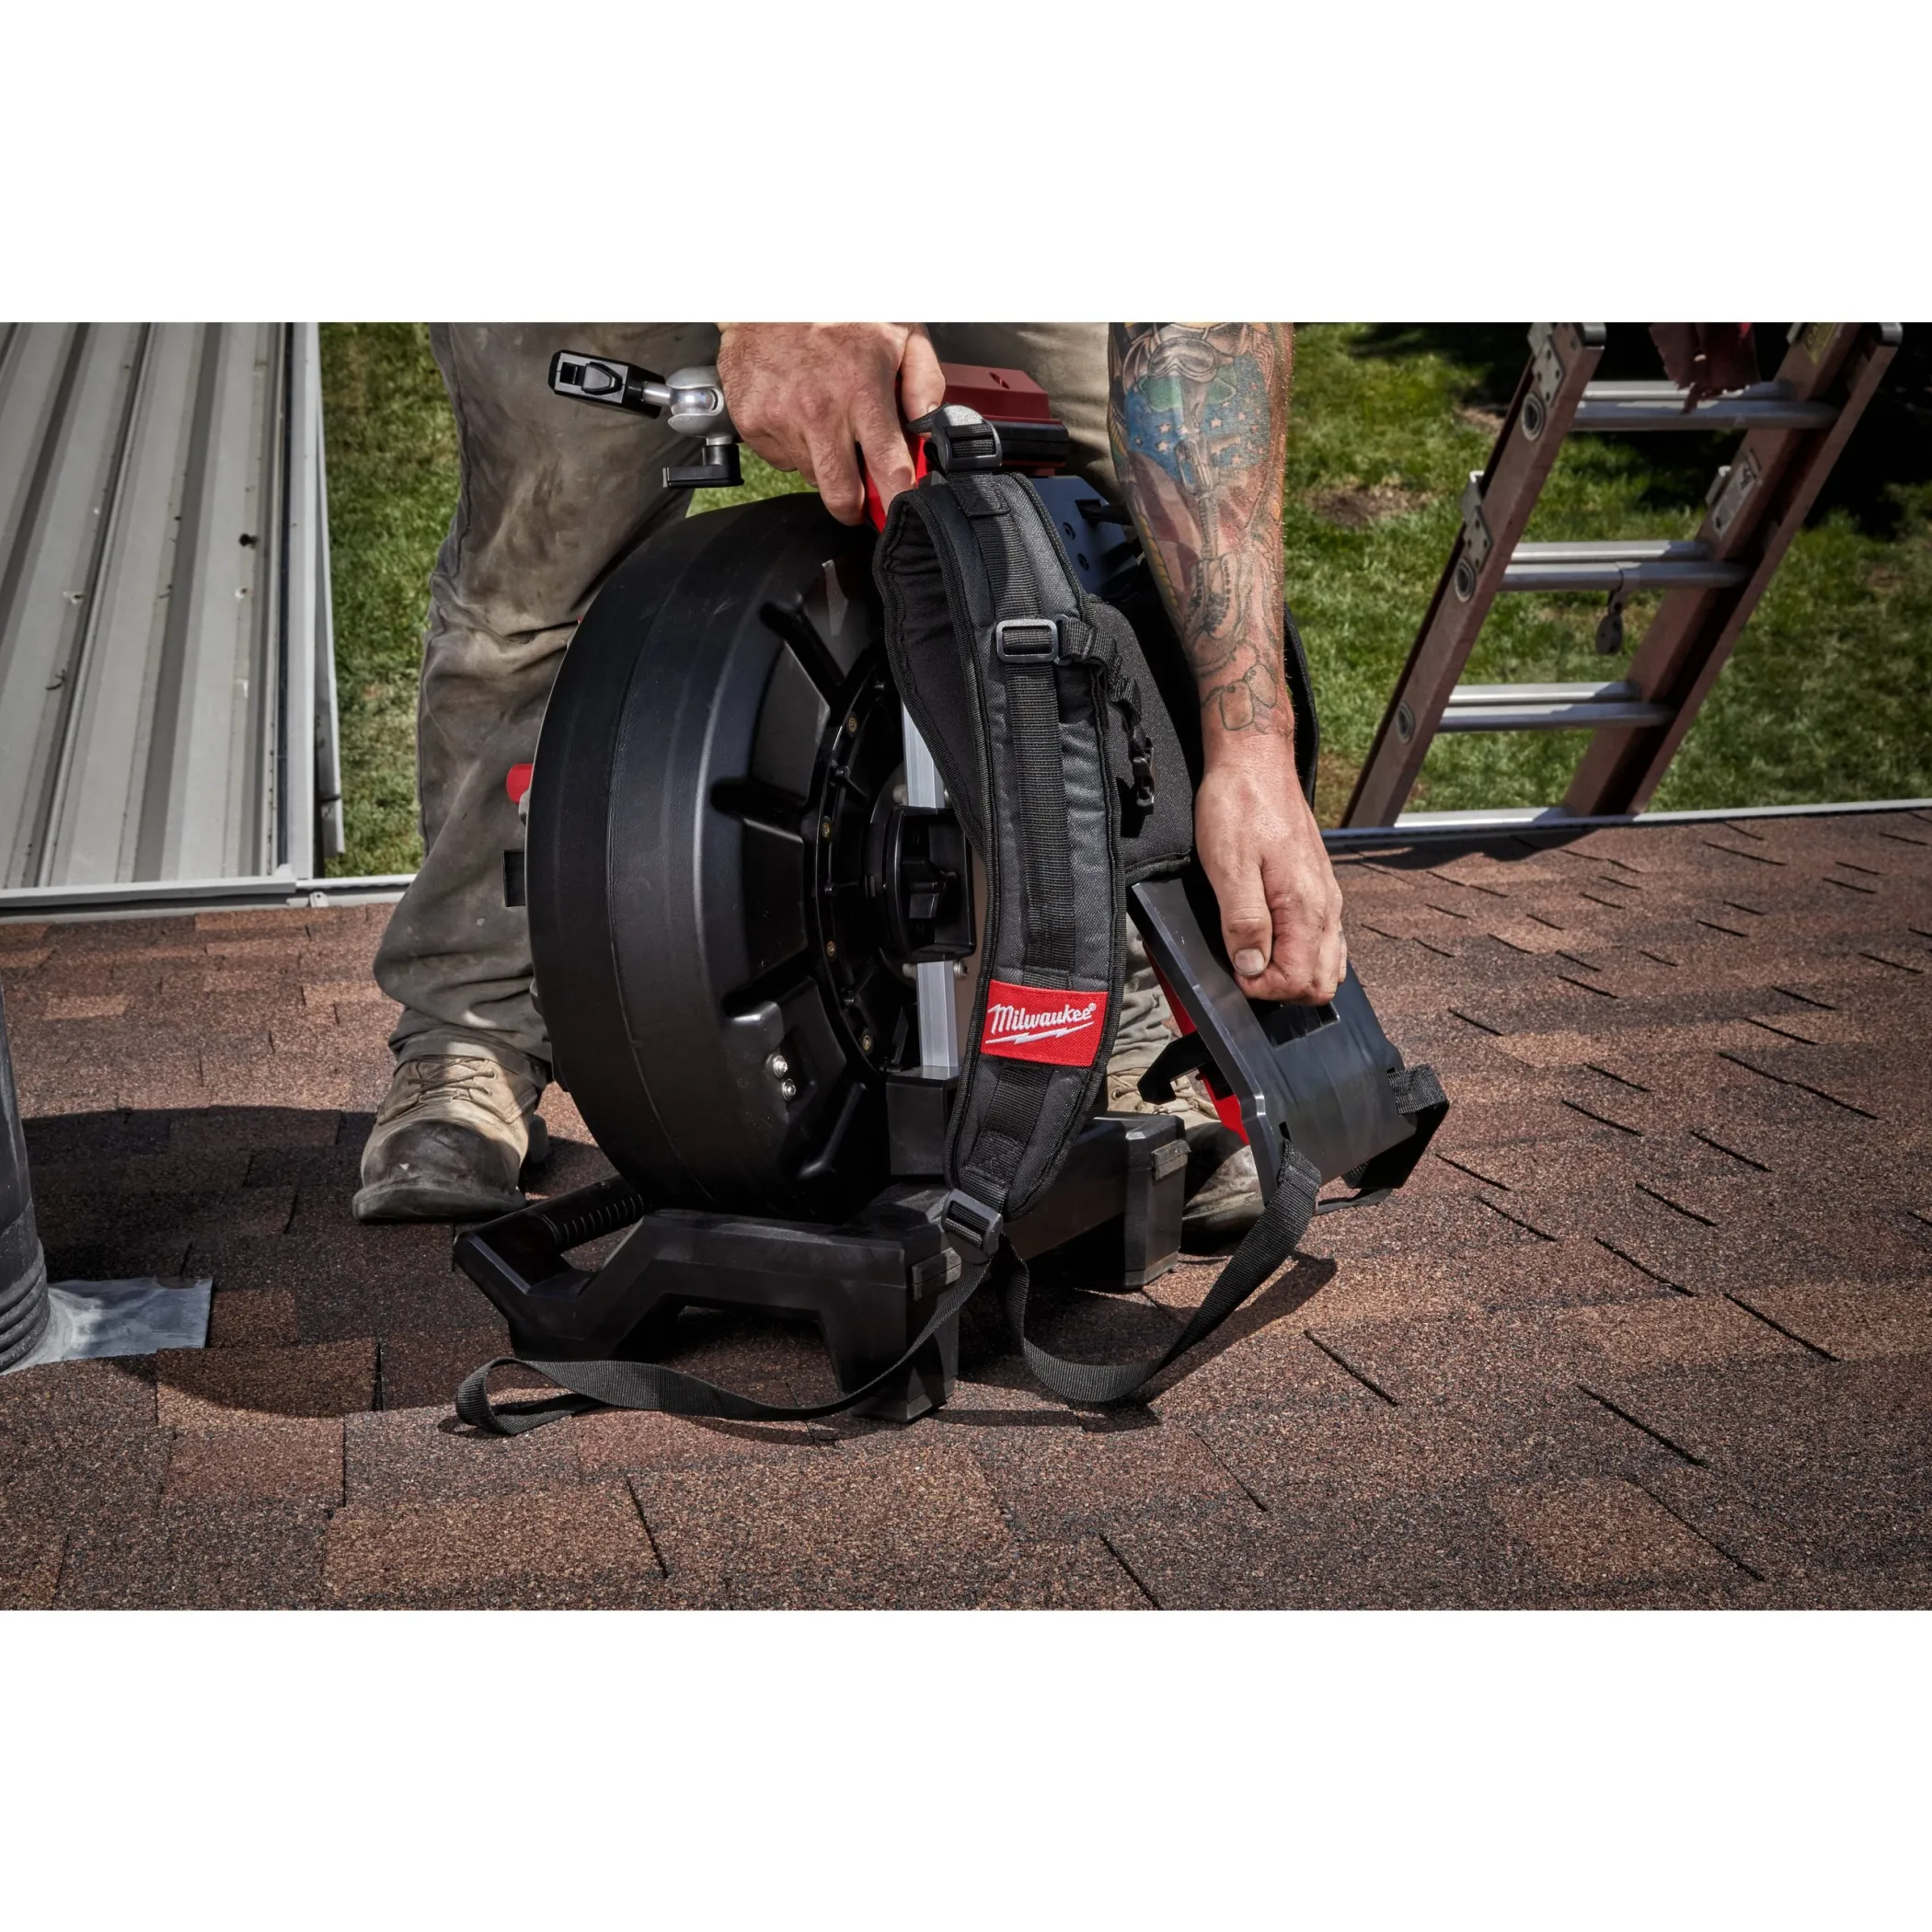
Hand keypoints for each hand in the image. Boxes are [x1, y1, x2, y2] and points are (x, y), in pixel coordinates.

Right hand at [716, 323, 945, 524]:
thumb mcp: (900, 330)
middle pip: (841, 497)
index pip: (888, 470)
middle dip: (856, 505)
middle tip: (863, 492)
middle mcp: (819, 411)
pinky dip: (793, 444)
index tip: (901, 513)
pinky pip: (780, 458)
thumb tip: (930, 427)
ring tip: (826, 420)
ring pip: (811, 476)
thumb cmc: (837, 304)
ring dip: (824, 462)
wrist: (768, 285)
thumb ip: (924, 381)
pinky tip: (797, 410)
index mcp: (861, 391)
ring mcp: (780, 418)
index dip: (899, 501)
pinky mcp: (752, 421)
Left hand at [1192, 743, 1345, 1004]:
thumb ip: (1243, 923)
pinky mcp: (1318, 887)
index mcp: (1305, 907)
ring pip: (1326, 962)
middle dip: (1281, 988)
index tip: (1235, 972)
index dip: (1263, 988)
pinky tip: (1273, 940)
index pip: (1300, 980)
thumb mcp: (1228, 867)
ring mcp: (1326, 897)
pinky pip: (1324, 938)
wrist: (1255, 762)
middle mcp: (1325, 907)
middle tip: (1243, 968)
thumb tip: (1251, 968)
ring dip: (1292, 972)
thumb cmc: (1239, 807)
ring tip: (1255, 955)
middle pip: (1321, 981)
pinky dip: (1301, 952)